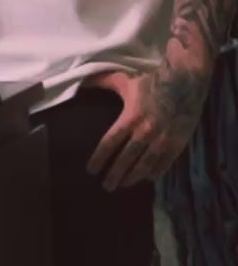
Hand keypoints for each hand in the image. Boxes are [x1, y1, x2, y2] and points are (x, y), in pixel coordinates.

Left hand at [85, 63, 210, 191]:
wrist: (184, 79)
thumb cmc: (152, 81)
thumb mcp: (124, 80)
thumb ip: (103, 83)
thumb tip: (81, 82)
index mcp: (130, 117)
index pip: (110, 142)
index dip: (99, 158)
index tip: (91, 170)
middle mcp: (145, 132)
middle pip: (126, 159)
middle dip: (115, 174)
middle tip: (106, 186)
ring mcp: (162, 139)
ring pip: (145, 165)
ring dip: (133, 176)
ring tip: (123, 184)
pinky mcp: (177, 143)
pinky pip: (164, 163)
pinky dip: (155, 172)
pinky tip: (147, 178)